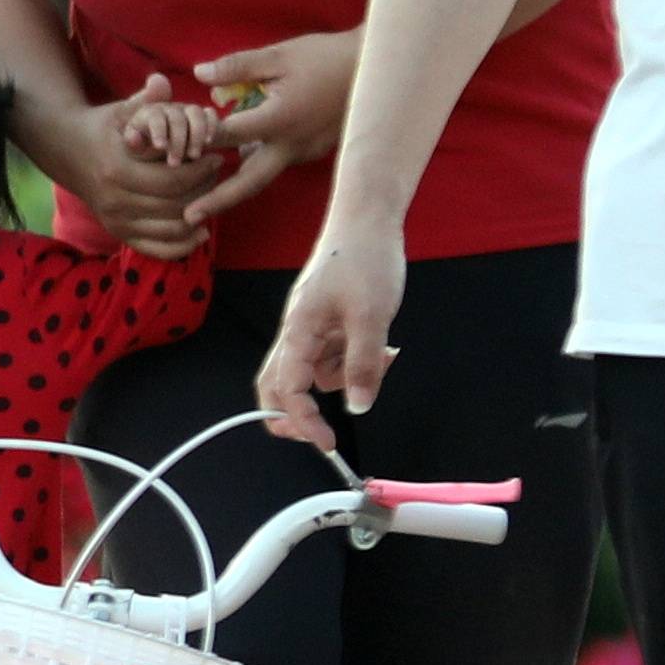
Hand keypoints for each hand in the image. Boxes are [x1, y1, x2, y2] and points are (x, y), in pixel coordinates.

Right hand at [27, 81, 228, 261]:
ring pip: (170, 229)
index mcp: (117, 170)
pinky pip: (157, 248)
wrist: (67, 151)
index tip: (217, 157)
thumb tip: (162, 81)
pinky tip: (201, 231)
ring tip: (211, 196)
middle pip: (174, 207)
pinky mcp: (118, 233)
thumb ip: (145, 100)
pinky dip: (182, 245)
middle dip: (203, 191)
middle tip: (218, 176)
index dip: (201, 171)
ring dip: (198, 216)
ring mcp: (115, 220)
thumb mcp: (121, 110)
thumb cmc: (103, 127)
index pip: (172, 181)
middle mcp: (114, 200)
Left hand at [184, 27, 361, 229]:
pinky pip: (280, 160)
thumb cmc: (326, 57)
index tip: (172, 149)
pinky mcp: (316, 149)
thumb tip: (199, 74)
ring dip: (237, 181)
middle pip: (249, 181)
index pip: (228, 136)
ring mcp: (307, 151)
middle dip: (218, 199)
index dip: (198, 138)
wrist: (377, 70)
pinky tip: (241, 156)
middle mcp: (292, 145)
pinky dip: (258, 162)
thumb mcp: (279, 55)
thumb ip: (237, 67)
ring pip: (265, 172)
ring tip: (204, 193)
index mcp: (279, 121)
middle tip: (188, 216)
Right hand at [258, 223, 406, 447]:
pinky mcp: (327, 322)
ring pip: (316, 372)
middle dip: (296, 414)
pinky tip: (384, 345)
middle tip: (324, 434)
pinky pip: (334, 355)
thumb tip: (358, 407)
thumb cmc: (364, 260)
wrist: (368, 221)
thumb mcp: (370, 317)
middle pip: (279, 386)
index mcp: (297, 331)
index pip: (287, 389)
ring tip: (385, 358)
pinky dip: (356, 361)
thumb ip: (363, 364)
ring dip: (346, 379)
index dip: (303, 422)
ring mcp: (311, 327)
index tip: (328, 443)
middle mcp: (296, 333)